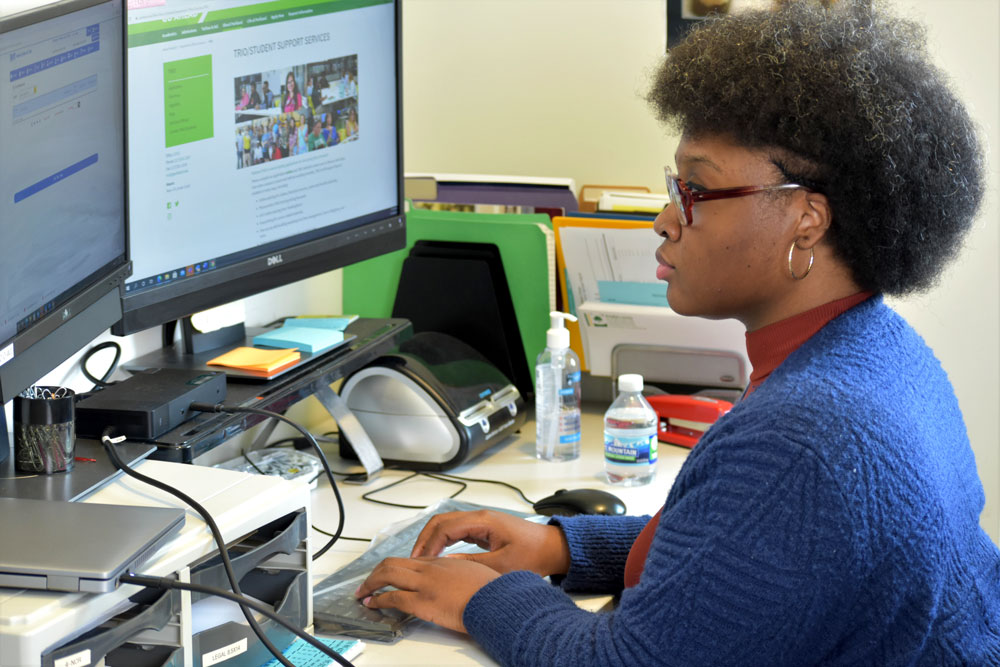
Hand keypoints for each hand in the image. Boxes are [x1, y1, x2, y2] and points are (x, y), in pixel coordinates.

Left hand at [355, 556, 498, 632]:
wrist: (499, 600)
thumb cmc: (492, 591)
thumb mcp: (477, 574)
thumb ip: (461, 573)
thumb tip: (456, 579)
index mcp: (443, 563)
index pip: (411, 560)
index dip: (395, 567)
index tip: (387, 576)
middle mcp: (431, 569)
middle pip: (393, 563)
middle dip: (375, 573)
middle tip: (366, 583)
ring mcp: (426, 584)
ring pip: (388, 575)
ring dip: (371, 584)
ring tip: (363, 593)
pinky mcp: (424, 602)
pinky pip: (394, 598)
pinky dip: (379, 600)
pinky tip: (373, 604)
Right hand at [410, 510, 570, 576]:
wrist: (553, 548)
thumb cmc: (534, 555)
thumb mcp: (501, 565)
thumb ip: (472, 564)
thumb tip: (445, 565)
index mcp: (483, 521)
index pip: (445, 527)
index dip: (429, 544)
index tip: (420, 561)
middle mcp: (479, 517)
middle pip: (441, 522)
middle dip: (425, 540)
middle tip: (414, 560)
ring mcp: (481, 522)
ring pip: (447, 525)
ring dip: (433, 540)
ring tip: (421, 560)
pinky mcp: (483, 529)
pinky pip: (456, 531)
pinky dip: (443, 542)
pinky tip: (438, 557)